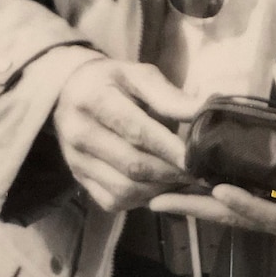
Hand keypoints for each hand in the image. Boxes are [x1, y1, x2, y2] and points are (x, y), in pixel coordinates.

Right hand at [53, 58, 199, 212]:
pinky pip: (114, 201)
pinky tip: (161, 186)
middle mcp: (79, 133)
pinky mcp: (79, 179)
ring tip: (184, 179)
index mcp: (94, 99)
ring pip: (124, 189)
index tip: (197, 157)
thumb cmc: (113, 81)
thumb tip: (205, 112)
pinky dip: (142, 200)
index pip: (136, 130)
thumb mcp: (139, 75)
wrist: (70, 92)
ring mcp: (76, 161)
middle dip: (171, 172)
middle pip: (132, 164)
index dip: (169, 147)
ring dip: (160, 189)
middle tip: (199, 172)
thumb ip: (169, 97)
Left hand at [148, 61, 275, 243]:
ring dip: (202, 207)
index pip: (267, 214)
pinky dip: (220, 203)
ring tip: (164, 195)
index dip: (242, 203)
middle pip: (237, 221)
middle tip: (158, 200)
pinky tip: (195, 189)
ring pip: (237, 219)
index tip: (215, 190)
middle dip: (198, 210)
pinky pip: (245, 213)